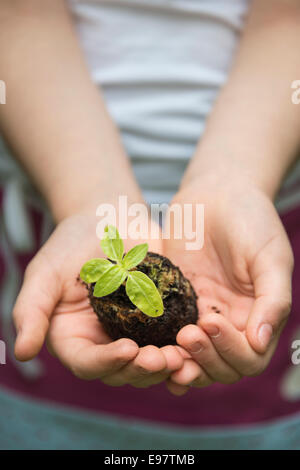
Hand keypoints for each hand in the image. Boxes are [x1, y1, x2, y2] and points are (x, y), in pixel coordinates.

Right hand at [13, 208, 183, 387]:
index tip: (127, 350)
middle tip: (162, 359)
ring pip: (150, 363)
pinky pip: (172, 340)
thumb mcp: (45, 273)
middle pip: (122, 371)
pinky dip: (184, 346)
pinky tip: (198, 341)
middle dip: (141, 370)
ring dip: (167, 365)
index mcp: (74, 338)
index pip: (87, 363)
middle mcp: (104, 342)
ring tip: (183, 355)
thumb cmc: (71, 243)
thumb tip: (22, 353)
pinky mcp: (160, 320)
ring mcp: (134, 333)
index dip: (106, 363)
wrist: (109, 219)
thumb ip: (31, 310)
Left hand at [164, 176, 293, 394]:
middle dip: (204, 359)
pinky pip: (165, 332)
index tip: (211, 321)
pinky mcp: (172, 301)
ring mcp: (199, 312)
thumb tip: (260, 342)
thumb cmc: (251, 219)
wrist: (216, 192)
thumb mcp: (270, 257)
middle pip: (220, 365)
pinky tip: (145, 349)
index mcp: (256, 315)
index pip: (249, 357)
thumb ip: (272, 300)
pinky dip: (159, 347)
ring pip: (191, 357)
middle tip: (186, 335)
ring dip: (180, 362)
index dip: (232, 351)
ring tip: (162, 353)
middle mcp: (228, 321)